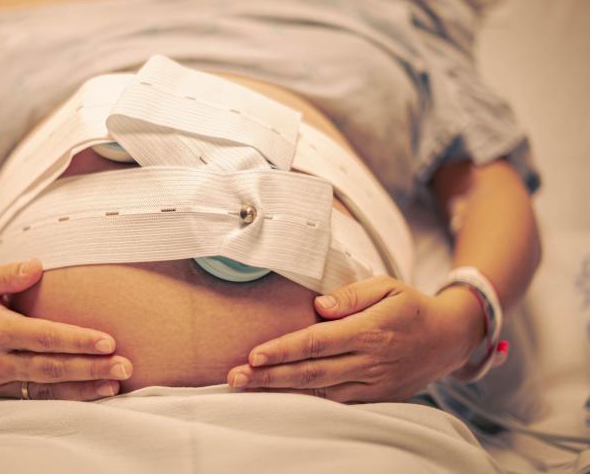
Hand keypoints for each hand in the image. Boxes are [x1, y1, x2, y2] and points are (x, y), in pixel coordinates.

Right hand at [0, 259, 132, 399]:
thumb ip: (7, 275)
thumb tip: (38, 264)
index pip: (43, 337)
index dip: (76, 340)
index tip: (108, 341)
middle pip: (52, 367)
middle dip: (91, 368)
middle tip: (125, 367)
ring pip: (47, 389)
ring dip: (84, 388)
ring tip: (116, 385)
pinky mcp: (0, 394)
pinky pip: (37, 400)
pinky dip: (67, 399)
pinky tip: (94, 395)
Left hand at [226, 276, 484, 402]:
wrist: (451, 338)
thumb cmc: (411, 306)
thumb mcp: (387, 286)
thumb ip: (352, 295)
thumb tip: (318, 305)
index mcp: (370, 331)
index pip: (317, 342)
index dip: (284, 350)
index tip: (254, 354)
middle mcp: (370, 361)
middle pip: (311, 372)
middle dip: (270, 376)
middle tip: (237, 377)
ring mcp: (373, 383)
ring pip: (320, 391)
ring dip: (281, 390)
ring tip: (248, 386)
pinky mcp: (376, 396)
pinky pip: (336, 400)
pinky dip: (307, 399)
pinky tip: (281, 395)